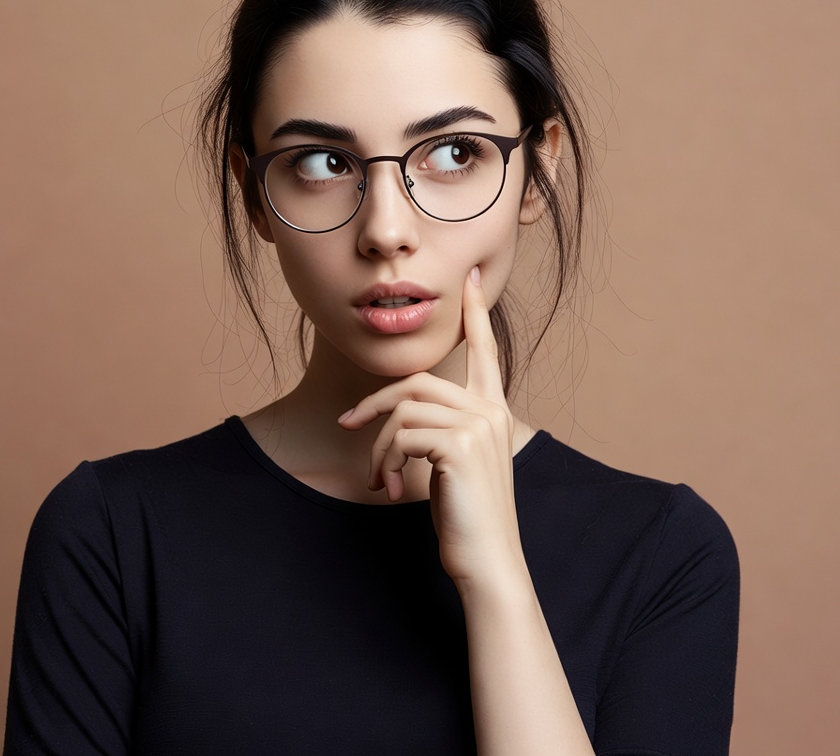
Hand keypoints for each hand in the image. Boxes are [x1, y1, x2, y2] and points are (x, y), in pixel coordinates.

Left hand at [338, 266, 526, 584]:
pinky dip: (383, 459)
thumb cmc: (466, 514)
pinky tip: (388, 487)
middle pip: (416, 382)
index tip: (472, 280)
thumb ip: (439, 428)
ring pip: (403, 408)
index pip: (486, 351)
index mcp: (493, 410)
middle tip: (346, 425)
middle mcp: (490, 410)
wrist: (487, 560)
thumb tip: (397, 416)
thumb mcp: (454, 462)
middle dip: (374, 403)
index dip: (476, 314)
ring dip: (378, 445)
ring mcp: (477, 424)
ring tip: (376, 477)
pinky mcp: (458, 444)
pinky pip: (401, 433)